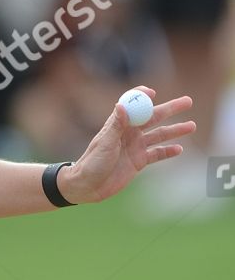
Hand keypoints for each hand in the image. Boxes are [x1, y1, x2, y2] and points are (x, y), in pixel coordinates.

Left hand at [60, 88, 195, 204]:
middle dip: (171, 109)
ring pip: (160, 135)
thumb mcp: (105, 143)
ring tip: (191, 125)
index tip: (153, 93)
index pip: (133, 105)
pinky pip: (157, 154)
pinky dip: (168, 151)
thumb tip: (122, 105)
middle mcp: (130, 133)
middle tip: (188, 101)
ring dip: (175, 130)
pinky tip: (179, 149)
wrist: (87, 186)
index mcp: (119, 124)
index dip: (143, 97)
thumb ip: (116, 125)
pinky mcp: (139, 162)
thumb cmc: (92, 162)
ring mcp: (135, 147)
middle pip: (153, 117)